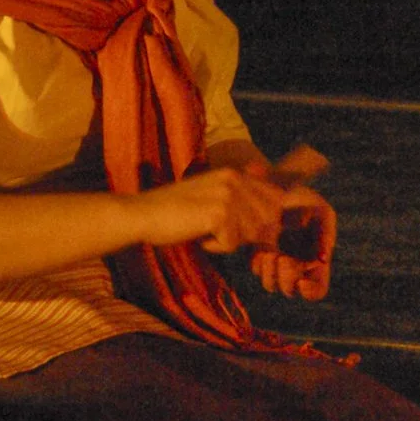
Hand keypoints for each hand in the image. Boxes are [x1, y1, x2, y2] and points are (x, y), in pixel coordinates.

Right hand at [135, 168, 283, 254]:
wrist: (144, 213)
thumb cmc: (176, 210)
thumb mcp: (212, 196)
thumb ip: (241, 201)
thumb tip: (274, 222)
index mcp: (234, 173)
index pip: (275, 198)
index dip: (266, 219)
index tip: (244, 227)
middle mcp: (234, 179)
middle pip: (266, 220)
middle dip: (247, 233)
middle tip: (220, 231)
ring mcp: (227, 196)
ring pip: (249, 234)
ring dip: (229, 240)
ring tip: (205, 230)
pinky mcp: (218, 214)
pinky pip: (231, 244)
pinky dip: (215, 246)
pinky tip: (198, 235)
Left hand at [249, 187, 334, 300]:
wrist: (279, 185)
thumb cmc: (306, 200)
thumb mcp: (321, 212)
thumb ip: (325, 234)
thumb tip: (323, 259)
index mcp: (316, 262)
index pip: (316, 289)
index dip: (310, 292)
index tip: (302, 282)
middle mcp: (296, 267)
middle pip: (290, 290)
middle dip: (286, 278)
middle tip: (283, 259)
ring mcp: (276, 262)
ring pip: (271, 284)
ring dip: (270, 273)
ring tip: (271, 253)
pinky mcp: (259, 252)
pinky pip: (257, 268)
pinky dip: (259, 262)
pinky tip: (262, 247)